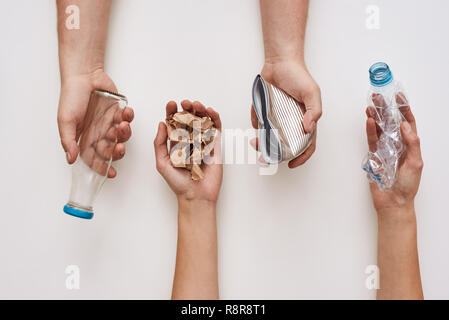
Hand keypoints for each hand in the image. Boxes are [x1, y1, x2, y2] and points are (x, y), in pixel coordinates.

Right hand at [57, 70, 133, 177]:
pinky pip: (127, 119)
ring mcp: (110, 123)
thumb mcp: (66, 120)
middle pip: (112, 150)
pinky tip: (126, 111)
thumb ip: (68, 141)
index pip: (94, 159)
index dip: (103, 167)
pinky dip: (129, 117)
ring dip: (124, 133)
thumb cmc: (71, 97)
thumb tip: (70, 160)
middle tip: (119, 147)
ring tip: (121, 123)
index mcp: (85, 139)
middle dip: (117, 151)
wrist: (84, 75)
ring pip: (122, 136)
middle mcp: (99, 133)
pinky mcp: (119, 112)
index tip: (111, 173)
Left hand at [154, 100, 222, 203]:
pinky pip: (216, 129)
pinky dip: (215, 118)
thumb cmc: (178, 183)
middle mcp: (190, 141)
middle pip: (189, 119)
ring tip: (196, 105)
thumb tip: (161, 124)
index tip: (171, 104)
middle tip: (184, 103)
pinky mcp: (215, 146)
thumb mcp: (162, 162)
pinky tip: (210, 111)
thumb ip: (159, 143)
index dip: (172, 112)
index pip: (174, 123)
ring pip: (203, 121)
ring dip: (200, 110)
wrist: (196, 196)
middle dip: (187, 109)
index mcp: (176, 143)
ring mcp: (203, 142)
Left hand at [251, 59, 321, 167]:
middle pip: (285, 145)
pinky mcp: (264, 112)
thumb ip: (314, 111)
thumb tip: (308, 128)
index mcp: (305, 121)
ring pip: (269, 137)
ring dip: (262, 143)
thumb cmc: (298, 76)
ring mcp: (277, 118)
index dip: (301, 156)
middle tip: (266, 156)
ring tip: (255, 142)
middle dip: (275, 154)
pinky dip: (255, 123)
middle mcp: (291, 122)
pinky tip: (257, 115)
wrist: (280, 62)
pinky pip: (258, 122)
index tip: (292, 164)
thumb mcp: (312, 92)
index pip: (306, 144)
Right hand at [366, 93, 422, 214]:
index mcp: (410, 144)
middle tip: (379, 97)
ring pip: (379, 128)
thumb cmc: (408, 185)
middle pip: (390, 122)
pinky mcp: (374, 155)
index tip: (399, 97)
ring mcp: (384, 149)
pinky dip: (370, 130)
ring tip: (371, 106)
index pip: (407, 122)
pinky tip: (369, 121)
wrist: (394, 201)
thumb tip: (405, 125)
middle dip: (385, 109)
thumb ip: (412, 143)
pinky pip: (371, 139)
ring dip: (375, 117)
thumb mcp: (416, 162)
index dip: (403, 109)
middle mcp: (397, 144)